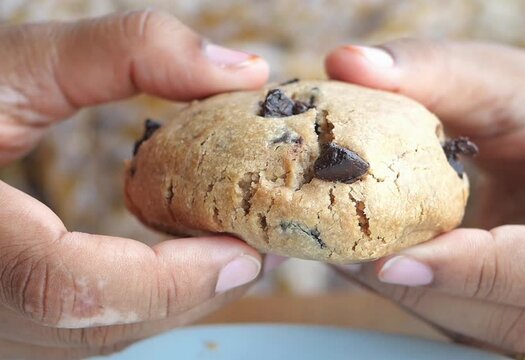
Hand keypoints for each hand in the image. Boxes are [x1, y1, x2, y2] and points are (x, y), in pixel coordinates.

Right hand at [0, 10, 268, 358]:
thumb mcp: (9, 64)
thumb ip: (125, 52)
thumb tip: (243, 70)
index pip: (67, 289)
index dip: (169, 280)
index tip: (245, 253)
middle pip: (99, 327)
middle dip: (195, 291)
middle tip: (257, 241)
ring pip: (97, 338)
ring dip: (177, 300)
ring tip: (228, 246)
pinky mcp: (6, 327)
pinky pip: (85, 332)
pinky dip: (144, 302)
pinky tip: (174, 262)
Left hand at [326, 40, 524, 354]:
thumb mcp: (511, 82)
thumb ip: (433, 70)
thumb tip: (346, 62)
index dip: (483, 268)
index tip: (395, 260)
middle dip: (432, 290)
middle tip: (352, 254)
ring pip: (501, 333)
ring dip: (423, 299)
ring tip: (359, 255)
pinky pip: (486, 326)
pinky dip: (432, 299)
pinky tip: (391, 262)